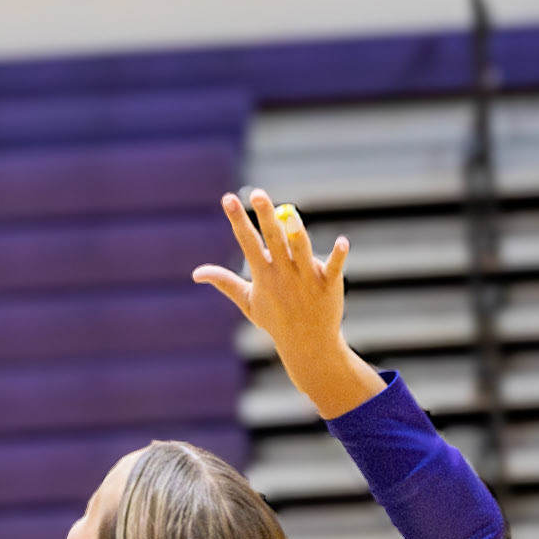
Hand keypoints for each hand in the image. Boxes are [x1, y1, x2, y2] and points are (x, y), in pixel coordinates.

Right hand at [194, 190, 383, 418]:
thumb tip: (196, 273)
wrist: (308, 344)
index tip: (228, 199)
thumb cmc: (275, 321)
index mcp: (263, 275)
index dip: (237, 219)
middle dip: (265, 216)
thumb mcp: (247, 301)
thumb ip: (224, 282)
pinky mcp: (329, 283)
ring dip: (296, 233)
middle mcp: (284, 273)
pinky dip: (338, 255)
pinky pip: (335, 267)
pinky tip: (343, 242)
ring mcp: (308, 278)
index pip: (247, 241)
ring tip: (289, 214)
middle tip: (258, 194)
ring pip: (302, 250)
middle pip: (274, 239)